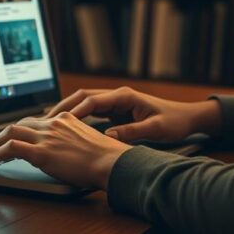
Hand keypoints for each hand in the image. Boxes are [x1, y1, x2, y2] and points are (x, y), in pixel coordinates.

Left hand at [0, 112, 130, 188]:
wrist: (113, 163)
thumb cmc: (107, 158)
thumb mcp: (88, 142)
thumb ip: (72, 141)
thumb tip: (63, 151)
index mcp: (65, 119)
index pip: (33, 121)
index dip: (17, 131)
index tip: (8, 139)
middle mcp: (53, 123)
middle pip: (17, 124)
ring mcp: (46, 136)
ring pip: (8, 133)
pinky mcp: (41, 152)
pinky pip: (9, 149)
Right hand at [45, 86, 221, 143]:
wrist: (188, 118)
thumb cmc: (174, 121)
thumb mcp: (155, 129)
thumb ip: (131, 132)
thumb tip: (107, 137)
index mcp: (125, 96)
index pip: (92, 100)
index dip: (74, 111)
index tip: (59, 122)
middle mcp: (118, 95)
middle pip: (83, 97)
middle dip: (63, 107)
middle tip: (44, 121)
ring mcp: (117, 102)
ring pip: (85, 103)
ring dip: (68, 111)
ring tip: (49, 124)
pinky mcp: (117, 111)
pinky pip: (92, 111)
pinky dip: (78, 117)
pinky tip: (67, 129)